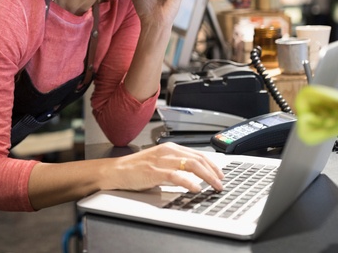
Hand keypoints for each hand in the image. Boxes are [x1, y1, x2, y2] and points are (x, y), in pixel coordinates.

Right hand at [105, 143, 223, 192]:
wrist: (117, 171)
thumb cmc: (136, 168)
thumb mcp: (159, 162)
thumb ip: (175, 165)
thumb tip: (194, 175)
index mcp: (170, 148)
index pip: (197, 154)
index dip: (212, 164)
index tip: (220, 174)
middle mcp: (167, 151)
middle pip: (198, 159)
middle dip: (213, 172)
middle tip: (221, 183)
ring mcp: (161, 161)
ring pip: (191, 165)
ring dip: (207, 177)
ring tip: (214, 186)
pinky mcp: (155, 172)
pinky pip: (176, 176)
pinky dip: (189, 182)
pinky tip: (195, 188)